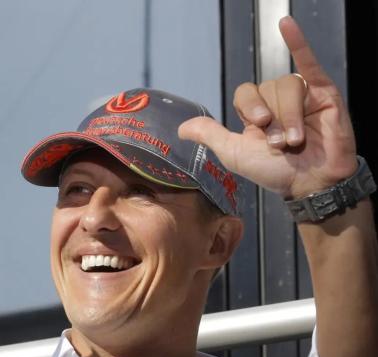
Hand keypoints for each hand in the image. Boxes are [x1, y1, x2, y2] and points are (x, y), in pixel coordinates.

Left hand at [178, 16, 356, 199]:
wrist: (310, 183)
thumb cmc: (275, 171)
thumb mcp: (234, 154)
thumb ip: (210, 136)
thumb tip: (180, 128)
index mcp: (255, 113)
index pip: (245, 91)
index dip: (249, 105)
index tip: (258, 125)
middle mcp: (276, 102)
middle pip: (267, 88)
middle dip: (273, 118)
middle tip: (280, 142)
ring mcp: (301, 96)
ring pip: (288, 85)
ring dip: (289, 115)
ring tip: (296, 140)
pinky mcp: (325, 94)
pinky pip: (309, 62)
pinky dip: (298, 42)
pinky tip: (285, 24)